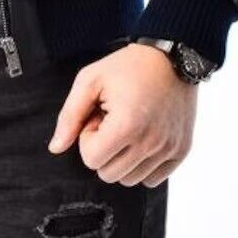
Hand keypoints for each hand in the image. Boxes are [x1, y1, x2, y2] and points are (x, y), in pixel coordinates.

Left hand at [48, 43, 196, 186]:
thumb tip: (56, 148)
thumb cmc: (127, 67)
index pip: (91, 160)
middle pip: (109, 174)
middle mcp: (151, 142)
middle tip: (112, 121)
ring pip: (130, 180)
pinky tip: (143, 137)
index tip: (98, 116)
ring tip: (129, 127)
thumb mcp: (90, 80)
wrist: (171, 57)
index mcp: (126, 125)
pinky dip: (143, 165)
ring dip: (123, 159)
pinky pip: (153, 180)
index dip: (88, 138)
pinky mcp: (181, 151)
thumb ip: (70, 116)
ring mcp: (169, 149)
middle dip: (104, 150)